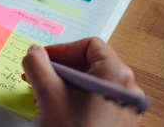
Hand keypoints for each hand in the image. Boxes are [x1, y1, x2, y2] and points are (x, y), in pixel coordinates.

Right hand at [22, 38, 143, 126]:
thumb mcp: (47, 93)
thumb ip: (38, 65)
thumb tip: (34, 53)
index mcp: (117, 76)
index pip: (89, 45)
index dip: (61, 49)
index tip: (42, 59)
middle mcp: (128, 91)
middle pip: (91, 64)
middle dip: (60, 68)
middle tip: (38, 75)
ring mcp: (126, 109)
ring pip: (92, 84)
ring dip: (65, 84)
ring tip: (44, 95)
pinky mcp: (119, 125)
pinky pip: (97, 101)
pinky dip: (76, 99)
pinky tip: (57, 110)